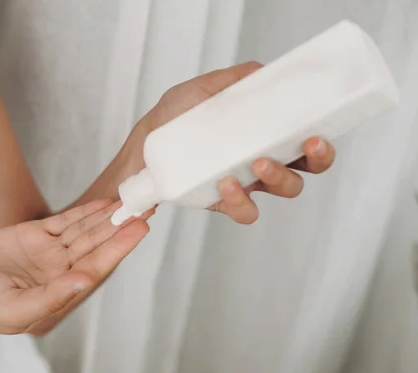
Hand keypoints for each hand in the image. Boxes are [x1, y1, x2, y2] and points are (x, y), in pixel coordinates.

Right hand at [0, 200, 150, 334]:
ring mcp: (48, 251)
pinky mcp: (33, 234)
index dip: (120, 246)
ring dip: (107, 215)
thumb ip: (53, 296)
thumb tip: (86, 280)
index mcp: (62, 288)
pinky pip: (64, 220)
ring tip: (130, 199)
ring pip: (84, 229)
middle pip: (98, 243)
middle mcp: (60, 268)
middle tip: (147, 205)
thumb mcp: (16, 310)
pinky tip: (102, 202)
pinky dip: (84, 211)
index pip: (98, 264)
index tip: (140, 228)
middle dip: (122, 225)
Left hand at [118, 62, 335, 223]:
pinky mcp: (224, 201)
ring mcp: (244, 182)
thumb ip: (232, 80)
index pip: (304, 142)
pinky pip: (245, 210)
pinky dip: (241, 201)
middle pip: (304, 170)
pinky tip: (226, 184)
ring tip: (256, 163)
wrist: (142, 148)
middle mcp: (260, 160)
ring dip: (279, 178)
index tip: (318, 134)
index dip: (321, 144)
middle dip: (314, 161)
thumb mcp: (201, 90)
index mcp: (263, 134)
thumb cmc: (171, 119)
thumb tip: (262, 71)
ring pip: (281, 190)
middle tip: (305, 146)